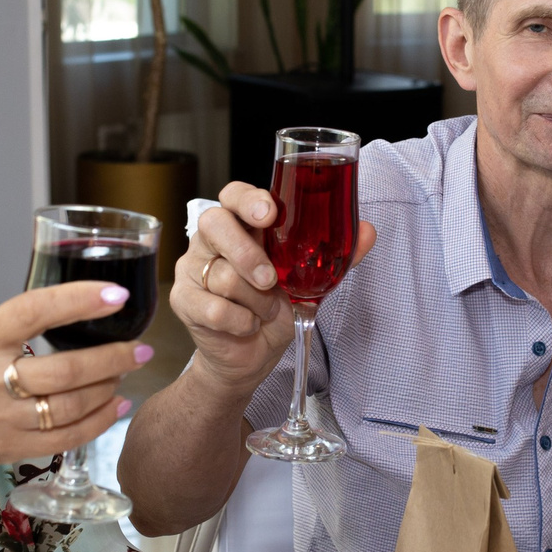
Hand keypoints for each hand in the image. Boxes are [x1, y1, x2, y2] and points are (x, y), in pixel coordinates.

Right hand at [0, 283, 146, 479]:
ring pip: (71, 405)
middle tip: (141, 346)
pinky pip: (64, 438)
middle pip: (66, 370)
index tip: (116, 294)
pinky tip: (113, 407)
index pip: (34, 312)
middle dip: (113, 357)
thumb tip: (61, 313)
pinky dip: (96, 423)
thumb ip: (5, 330)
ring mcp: (1, 419)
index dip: (78, 300)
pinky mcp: (9, 449)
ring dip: (108, 388)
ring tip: (126, 373)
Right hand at [171, 181, 377, 393]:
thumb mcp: (309, 281)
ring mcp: (192, 269)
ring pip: (222, 275)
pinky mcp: (183, 300)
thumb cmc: (274, 310)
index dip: (248, 199)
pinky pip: (214, 308)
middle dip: (247, 252)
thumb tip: (368, 231)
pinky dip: (241, 322)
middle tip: (270, 280)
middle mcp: (211, 241)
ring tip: (265, 311)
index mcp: (240, 225)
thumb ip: (337, 256)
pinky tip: (247, 326)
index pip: (234, 195)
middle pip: (215, 224)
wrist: (250, 357)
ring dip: (256, 302)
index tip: (269, 213)